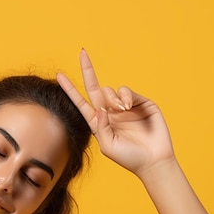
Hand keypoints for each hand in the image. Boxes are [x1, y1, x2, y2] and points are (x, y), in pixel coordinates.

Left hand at [57, 50, 174, 177]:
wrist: (153, 160)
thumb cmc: (129, 158)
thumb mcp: (108, 146)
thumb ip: (100, 128)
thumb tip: (99, 108)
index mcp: (99, 124)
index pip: (81, 104)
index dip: (71, 90)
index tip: (59, 75)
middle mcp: (110, 113)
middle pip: (95, 89)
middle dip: (88, 71)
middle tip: (82, 52)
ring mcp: (125, 107)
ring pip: (110, 90)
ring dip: (112, 98)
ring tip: (120, 109)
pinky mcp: (141, 103)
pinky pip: (126, 91)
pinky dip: (124, 96)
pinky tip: (127, 106)